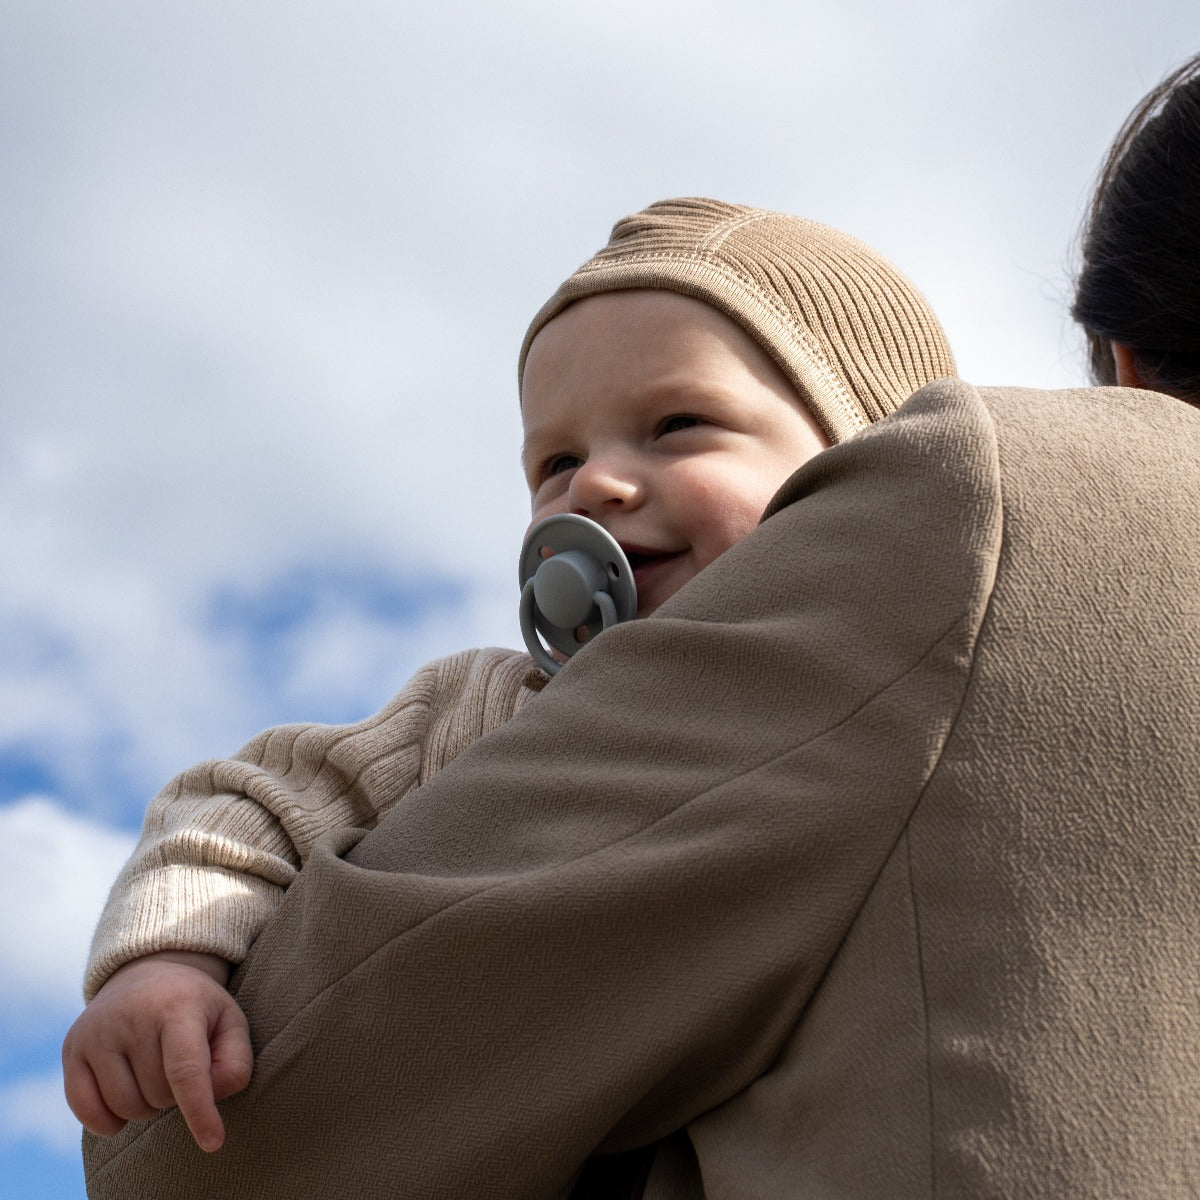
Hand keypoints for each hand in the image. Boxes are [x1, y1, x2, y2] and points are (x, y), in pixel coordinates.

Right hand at [61, 951, 252, 1152]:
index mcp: (178, 1005)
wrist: (148, 973)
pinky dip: (109, 1121)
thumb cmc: (197, 1008)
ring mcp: (97, 1031)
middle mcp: (132, 1015)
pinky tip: (124, 1095)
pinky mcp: (72, 1048)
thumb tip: (211, 1099)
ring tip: (153, 1072)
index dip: (200, 1111)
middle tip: (177, 1063)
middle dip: (175, 1095)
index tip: (213, 1142)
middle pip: (159, 1095)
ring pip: (125, 1108)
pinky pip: (88, 1113)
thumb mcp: (229, 1022)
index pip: (186, 1070)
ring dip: (146, 1106)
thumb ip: (234, 1063)